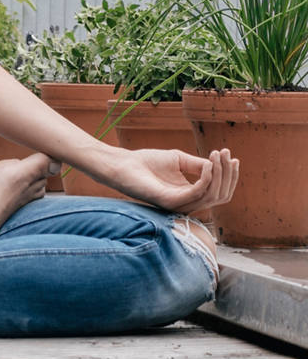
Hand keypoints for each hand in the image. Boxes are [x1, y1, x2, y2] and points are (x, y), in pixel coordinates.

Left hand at [89, 145, 238, 213]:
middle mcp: (188, 203)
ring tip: (217, 155)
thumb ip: (199, 165)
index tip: (233, 156)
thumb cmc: (149, 162)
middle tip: (227, 154)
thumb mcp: (180, 160)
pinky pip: (197, 193)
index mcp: (191, 195)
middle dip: (228, 174)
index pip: (219, 193)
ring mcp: (180, 205)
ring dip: (219, 173)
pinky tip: (208, 164)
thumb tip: (219, 165)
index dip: (230, 176)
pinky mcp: (170, 202)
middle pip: (220, 196)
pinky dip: (207, 178)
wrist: (125, 164)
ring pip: (212, 196)